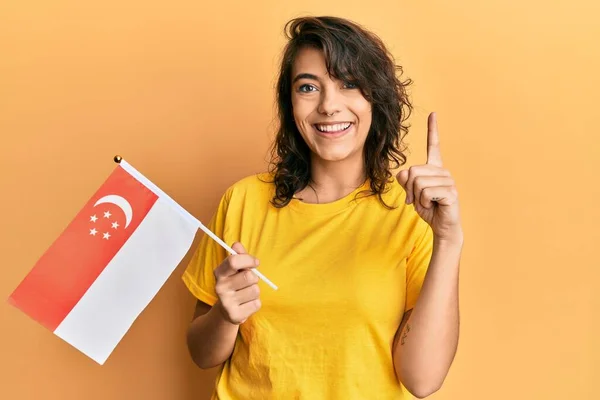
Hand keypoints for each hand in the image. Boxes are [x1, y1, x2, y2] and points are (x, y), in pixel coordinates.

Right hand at [213, 242, 261, 324]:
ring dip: (255, 291)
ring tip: (246, 294)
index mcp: (219, 273)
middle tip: (249, 282)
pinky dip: (255, 303)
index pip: (233, 261)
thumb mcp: (235, 269)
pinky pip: (256, 304)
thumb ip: (238, 256)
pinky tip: (246, 304)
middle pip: (249, 276)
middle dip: (254, 278)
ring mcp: (227, 303)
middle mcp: (220, 288)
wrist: (227, 311)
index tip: (256, 262)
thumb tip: (237, 244)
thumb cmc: (235, 284)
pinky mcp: (235, 316)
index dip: (248, 259)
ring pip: (255, 290)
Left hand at [397, 112, 461, 242]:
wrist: (442, 226)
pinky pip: (425, 192)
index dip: (432, 130)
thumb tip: (403, 173)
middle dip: (409, 188)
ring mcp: (448, 181)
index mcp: (434, 168)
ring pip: (418, 182)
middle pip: (413, 171)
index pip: (434, 146)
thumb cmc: (428, 208)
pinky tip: (433, 205)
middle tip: (416, 199)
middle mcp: (443, 171)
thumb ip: (405, 181)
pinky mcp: (450, 192)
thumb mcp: (412, 193)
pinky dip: (423, 202)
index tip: (433, 113)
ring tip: (426, 203)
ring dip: (416, 197)